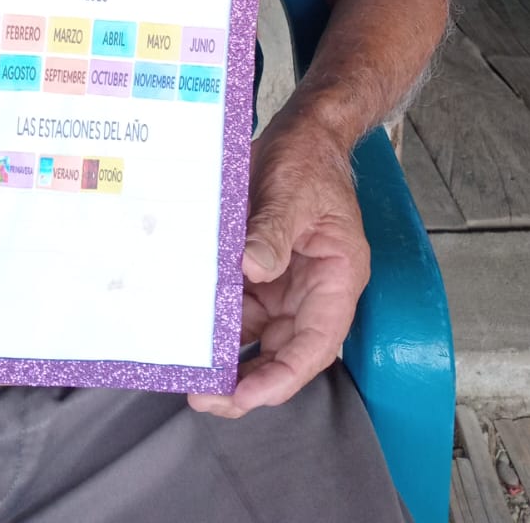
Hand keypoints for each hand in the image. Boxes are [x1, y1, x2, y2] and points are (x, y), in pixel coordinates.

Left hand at [188, 116, 369, 418]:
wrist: (300, 133)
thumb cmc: (308, 160)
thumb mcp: (293, 192)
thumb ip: (274, 231)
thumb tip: (252, 269)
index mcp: (337, 278)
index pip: (315, 344)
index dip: (284, 376)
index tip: (247, 393)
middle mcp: (313, 291)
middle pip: (285, 352)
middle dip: (249, 382)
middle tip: (205, 396)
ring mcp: (286, 285)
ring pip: (259, 337)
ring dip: (229, 359)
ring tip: (191, 375)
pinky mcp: (261, 274)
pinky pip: (240, 310)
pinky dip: (218, 326)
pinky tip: (191, 334)